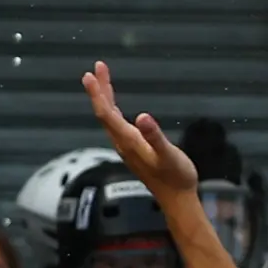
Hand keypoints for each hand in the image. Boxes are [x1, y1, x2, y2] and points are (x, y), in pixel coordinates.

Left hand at [81, 61, 200, 210]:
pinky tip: (114, 103)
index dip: (98, 94)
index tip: (90, 75)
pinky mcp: (132, 149)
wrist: (178, 200)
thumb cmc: (176, 178)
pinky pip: (116, 124)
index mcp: (129, 141)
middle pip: (105, 113)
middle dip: (100, 89)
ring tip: (102, 78)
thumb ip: (155, 137)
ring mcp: (126, 147)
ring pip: (109, 117)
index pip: (106, 114)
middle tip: (97, 67)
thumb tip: (143, 118)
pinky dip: (112, 108)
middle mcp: (123, 144)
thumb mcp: (169, 155)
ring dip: (105, 96)